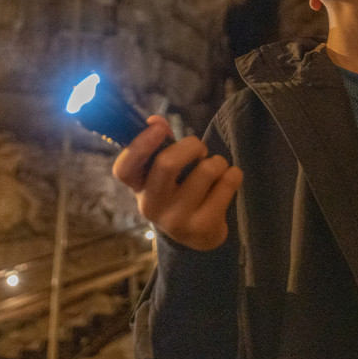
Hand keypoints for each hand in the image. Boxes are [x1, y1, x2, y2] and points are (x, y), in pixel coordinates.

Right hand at [112, 116, 242, 251]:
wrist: (196, 237)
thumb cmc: (178, 192)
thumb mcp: (163, 172)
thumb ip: (160, 143)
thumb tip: (155, 121)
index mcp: (138, 188)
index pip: (124, 169)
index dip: (139, 145)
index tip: (157, 128)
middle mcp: (151, 206)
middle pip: (167, 164)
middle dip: (192, 145)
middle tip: (200, 149)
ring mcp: (176, 221)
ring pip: (205, 170)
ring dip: (217, 161)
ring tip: (215, 168)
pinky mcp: (202, 228)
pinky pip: (227, 184)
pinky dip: (233, 174)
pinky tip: (227, 180)